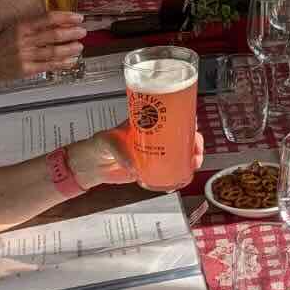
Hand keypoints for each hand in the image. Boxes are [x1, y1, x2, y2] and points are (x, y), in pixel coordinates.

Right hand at [0, 13, 85, 84]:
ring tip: (80, 46)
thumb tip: (60, 22)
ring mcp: (25, 55)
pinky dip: (62, 63)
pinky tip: (72, 61)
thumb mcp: (14, 30)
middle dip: (72, 33)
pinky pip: (49, 65)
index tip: (78, 18)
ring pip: (54, 51)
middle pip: (54, 35)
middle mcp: (23, 40)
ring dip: (70, 49)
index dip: (66, 17)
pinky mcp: (26, 69)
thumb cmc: (2, 47)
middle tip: (83, 32)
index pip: (48, 18)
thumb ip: (34, 26)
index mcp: (21, 26)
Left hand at [68, 126, 205, 189]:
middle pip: (180, 134)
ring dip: (192, 155)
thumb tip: (133, 166)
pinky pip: (171, 168)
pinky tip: (187, 173)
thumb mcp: (107, 141)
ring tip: (195, 162)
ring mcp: (154, 152)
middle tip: (196, 148)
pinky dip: (182, 170)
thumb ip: (119, 152)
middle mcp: (154, 136)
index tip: (193, 122)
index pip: (169, 115)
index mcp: (145, 123)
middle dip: (194, 140)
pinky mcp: (152, 168)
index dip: (184, 117)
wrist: (92, 165)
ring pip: (180, 151)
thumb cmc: (98, 146)